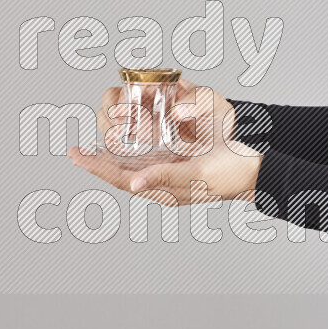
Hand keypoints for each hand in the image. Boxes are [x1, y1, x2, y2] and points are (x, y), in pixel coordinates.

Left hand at [73, 78, 258, 205]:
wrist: (252, 170)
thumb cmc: (229, 175)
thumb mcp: (197, 176)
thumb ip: (166, 178)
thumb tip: (134, 184)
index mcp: (163, 190)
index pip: (122, 180)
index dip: (98, 168)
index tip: (77, 156)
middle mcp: (161, 183)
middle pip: (121, 173)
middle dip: (98, 162)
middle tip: (75, 149)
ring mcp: (168, 173)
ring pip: (131, 165)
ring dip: (110, 155)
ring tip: (90, 146)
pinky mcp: (176, 162)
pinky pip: (146, 156)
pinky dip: (130, 147)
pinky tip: (124, 138)